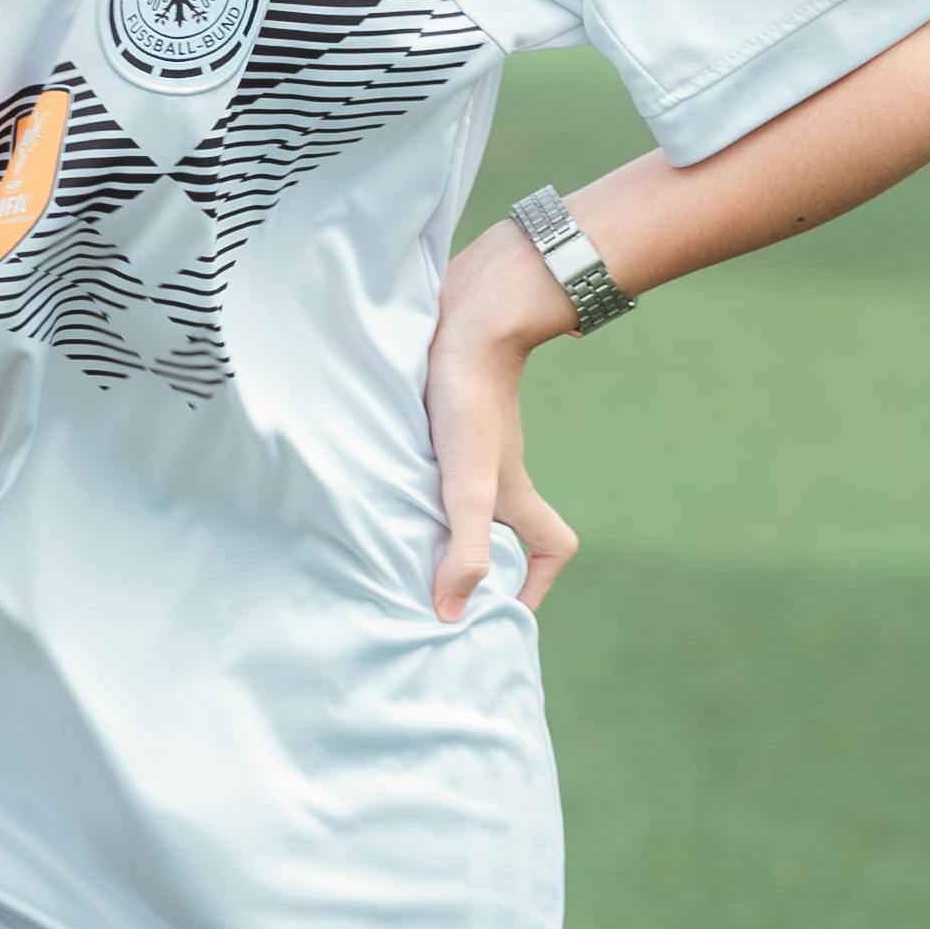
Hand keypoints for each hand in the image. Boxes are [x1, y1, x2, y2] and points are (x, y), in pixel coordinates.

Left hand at [425, 219, 581, 624]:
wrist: (467, 315)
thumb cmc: (470, 400)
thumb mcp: (467, 485)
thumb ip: (463, 546)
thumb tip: (451, 613)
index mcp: (513, 492)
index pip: (552, 547)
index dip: (536, 584)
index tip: (499, 609)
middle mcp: (497, 471)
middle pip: (502, 529)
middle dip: (477, 562)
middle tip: (432, 589)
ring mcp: (470, 443)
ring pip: (463, 497)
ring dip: (437, 523)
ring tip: (394, 548)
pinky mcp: (440, 416)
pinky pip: (433, 463)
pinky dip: (413, 483)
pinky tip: (377, 486)